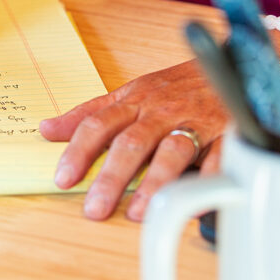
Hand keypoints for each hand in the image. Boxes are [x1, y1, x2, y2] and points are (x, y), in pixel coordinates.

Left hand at [39, 60, 227, 220]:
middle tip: (95, 207)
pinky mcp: (225, 136)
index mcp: (134, 101)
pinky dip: (207, 183)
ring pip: (172, 152)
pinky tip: (194, 207)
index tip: (63, 178)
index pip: (98, 124)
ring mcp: (194, 123)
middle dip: (112, 176)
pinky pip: (218, 160)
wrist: (233, 66)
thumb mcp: (130, 93)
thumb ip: (89, 113)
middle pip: (132, 142)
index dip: (78, 151)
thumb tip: (46, 129)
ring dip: (154, 184)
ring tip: (138, 212)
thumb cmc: (177, 86)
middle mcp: (161, 112)